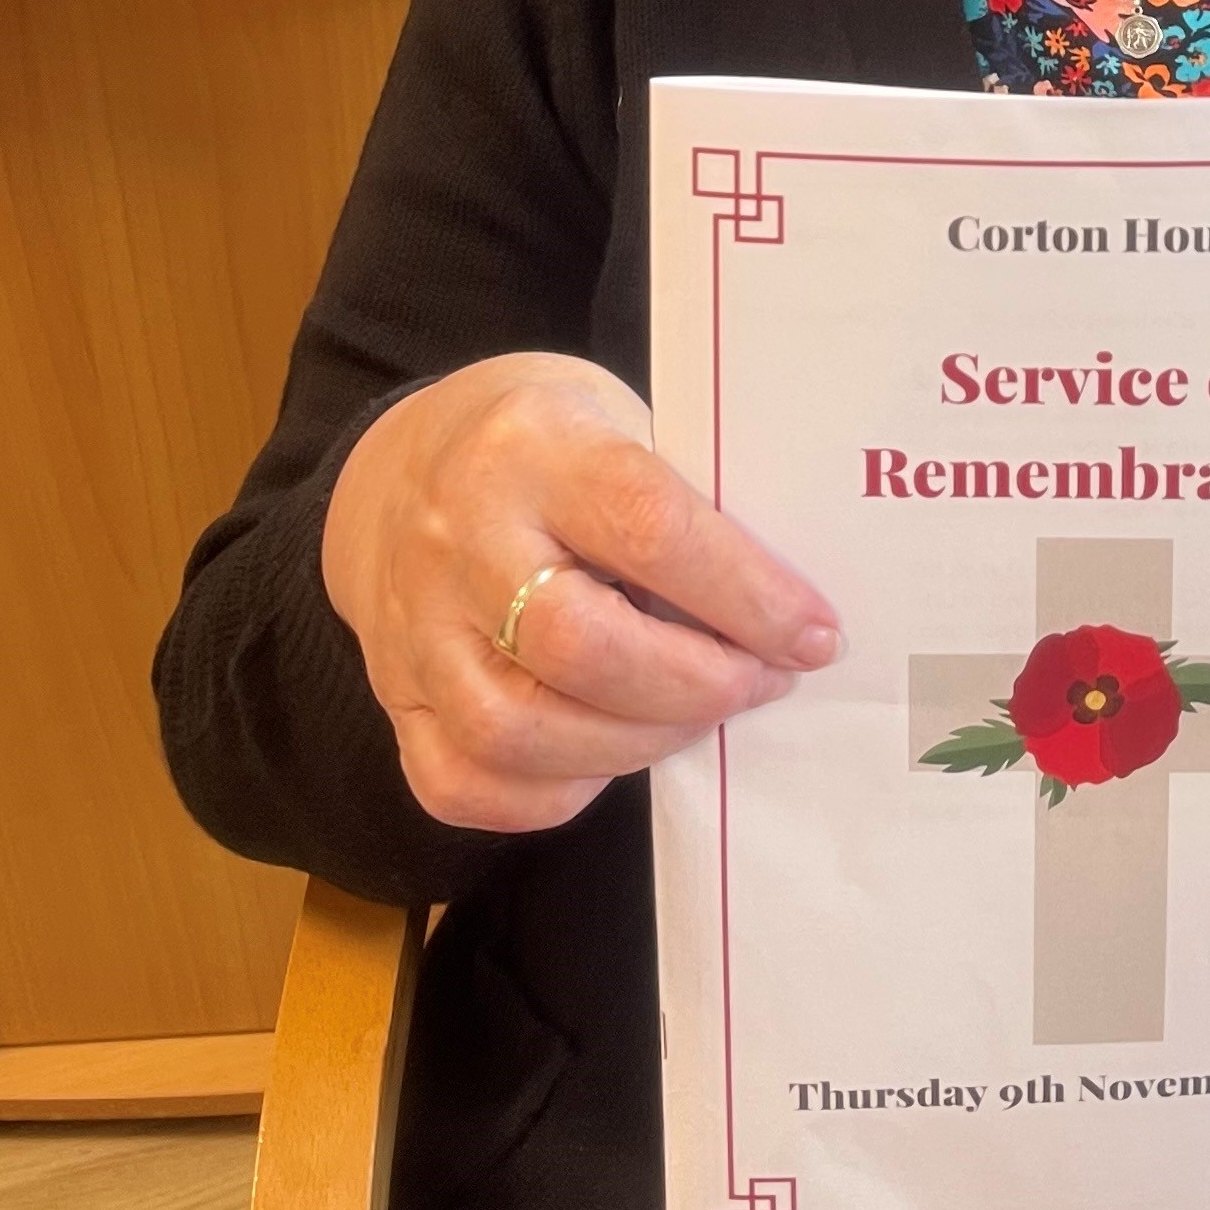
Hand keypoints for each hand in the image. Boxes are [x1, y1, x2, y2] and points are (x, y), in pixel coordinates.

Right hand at [321, 352, 841, 834]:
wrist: (399, 469)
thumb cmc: (547, 445)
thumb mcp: (620, 418)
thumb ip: (684, 501)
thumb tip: (786, 611)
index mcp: (532, 445)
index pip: (647, 526)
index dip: (745, 594)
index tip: (814, 633)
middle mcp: (458, 537)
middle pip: (577, 645)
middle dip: (696, 685)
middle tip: (760, 681)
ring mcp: (414, 628)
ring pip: (515, 731)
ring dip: (635, 745)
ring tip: (694, 715)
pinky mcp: (395, 699)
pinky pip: (461, 784)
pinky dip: (551, 791)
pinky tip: (607, 752)